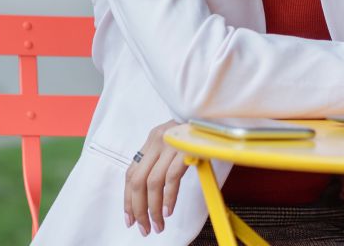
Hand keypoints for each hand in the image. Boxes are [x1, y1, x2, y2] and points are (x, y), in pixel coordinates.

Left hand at [124, 120, 189, 235]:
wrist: (215, 116)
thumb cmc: (197, 133)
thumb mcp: (173, 143)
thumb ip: (160, 161)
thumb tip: (149, 193)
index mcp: (152, 140)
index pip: (131, 174)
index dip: (128, 199)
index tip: (130, 218)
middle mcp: (157, 141)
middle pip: (138, 181)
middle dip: (138, 209)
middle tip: (144, 228)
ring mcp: (171, 144)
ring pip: (153, 183)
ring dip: (153, 208)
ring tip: (158, 224)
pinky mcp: (185, 149)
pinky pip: (172, 178)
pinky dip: (168, 197)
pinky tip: (169, 210)